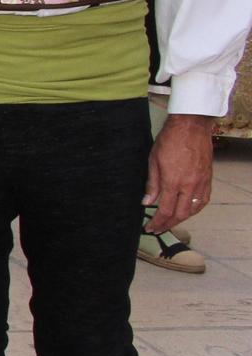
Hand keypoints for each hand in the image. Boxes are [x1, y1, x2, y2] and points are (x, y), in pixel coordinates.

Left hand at [145, 114, 216, 234]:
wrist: (191, 126)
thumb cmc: (169, 140)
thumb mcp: (153, 161)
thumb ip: (152, 184)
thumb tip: (147, 202)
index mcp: (173, 181)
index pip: (165, 210)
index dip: (157, 222)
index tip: (150, 227)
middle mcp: (189, 185)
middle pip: (180, 214)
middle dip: (168, 224)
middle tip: (158, 228)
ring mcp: (201, 182)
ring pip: (194, 209)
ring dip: (182, 219)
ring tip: (171, 222)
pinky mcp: (208, 178)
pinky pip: (204, 200)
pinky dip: (195, 209)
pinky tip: (188, 210)